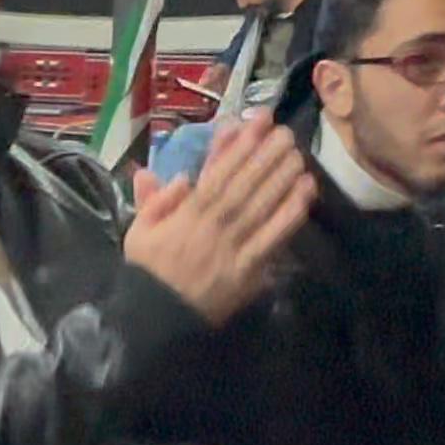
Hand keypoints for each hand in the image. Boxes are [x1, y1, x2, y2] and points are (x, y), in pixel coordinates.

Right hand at [122, 109, 312, 327]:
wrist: (157, 320)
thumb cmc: (149, 273)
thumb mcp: (138, 233)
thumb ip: (154, 202)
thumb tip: (177, 175)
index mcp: (186, 215)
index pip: (216, 174)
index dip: (238, 147)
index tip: (255, 124)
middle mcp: (213, 226)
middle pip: (243, 185)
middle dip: (265, 156)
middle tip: (286, 133)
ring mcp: (233, 248)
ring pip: (261, 207)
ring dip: (281, 178)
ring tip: (298, 155)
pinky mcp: (249, 269)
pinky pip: (273, 238)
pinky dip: (290, 214)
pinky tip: (305, 193)